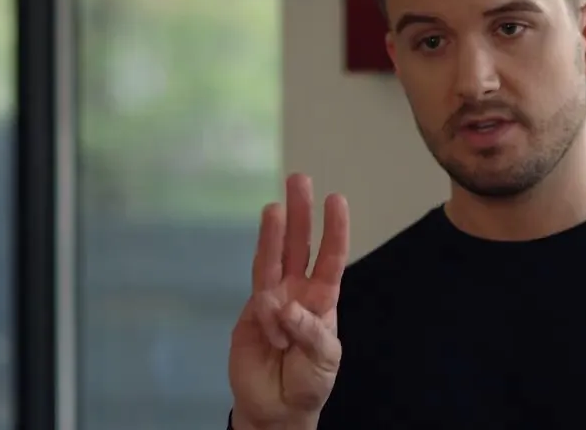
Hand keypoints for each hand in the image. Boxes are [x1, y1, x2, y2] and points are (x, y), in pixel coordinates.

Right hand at [228, 174, 348, 429]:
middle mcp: (297, 292)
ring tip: (275, 206)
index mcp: (323, 298)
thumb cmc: (308, 382)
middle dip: (299, 214)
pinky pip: (257, 300)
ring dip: (273, 233)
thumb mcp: (324, 358)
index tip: (335, 200)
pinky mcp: (249, 314)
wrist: (276, 408)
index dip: (334, 229)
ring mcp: (271, 300)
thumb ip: (309, 331)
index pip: (330, 257)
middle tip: (299, 179)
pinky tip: (274, 314)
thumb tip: (285, 307)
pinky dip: (265, 303)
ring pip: (272, 259)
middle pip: (298, 245)